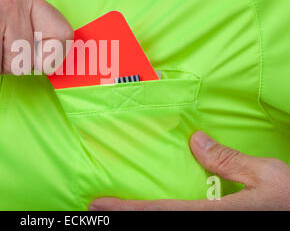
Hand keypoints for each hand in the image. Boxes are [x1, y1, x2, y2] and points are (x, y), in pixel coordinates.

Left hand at [89, 131, 289, 210]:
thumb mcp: (267, 176)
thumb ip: (229, 160)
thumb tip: (195, 140)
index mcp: (213, 216)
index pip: (157, 213)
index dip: (123, 211)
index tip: (95, 205)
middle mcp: (205, 226)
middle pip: (155, 225)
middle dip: (123, 219)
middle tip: (96, 210)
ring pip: (166, 229)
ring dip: (138, 220)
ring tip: (117, 211)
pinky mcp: (214, 228)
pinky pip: (179, 225)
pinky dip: (159, 218)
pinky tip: (153, 210)